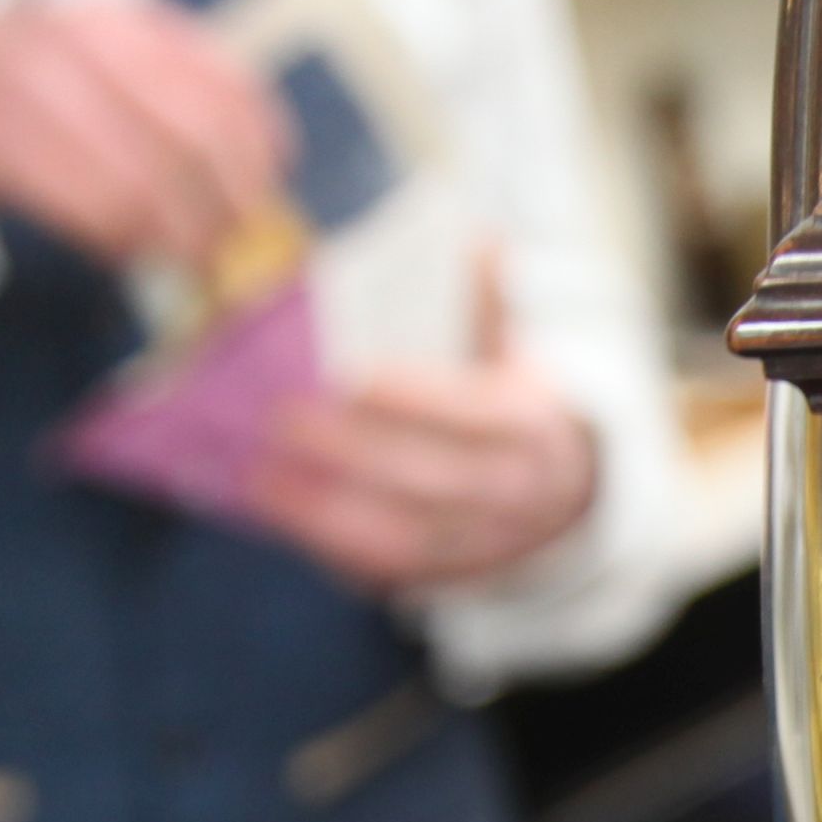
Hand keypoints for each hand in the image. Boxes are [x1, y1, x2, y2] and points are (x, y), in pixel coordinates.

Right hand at [0, 0, 289, 272]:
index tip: (270, 196)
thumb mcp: (107, 62)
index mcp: (128, 21)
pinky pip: (94, 209)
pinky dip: (125, 244)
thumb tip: (261, 183)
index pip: (230, 86)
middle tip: (237, 250)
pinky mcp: (2, 139)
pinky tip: (129, 254)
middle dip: (230, 208)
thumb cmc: (31, 86)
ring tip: (188, 263)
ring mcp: (41, 86)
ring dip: (180, 239)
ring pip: (149, 183)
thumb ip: (177, 100)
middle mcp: (90, 42)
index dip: (263, 153)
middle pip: (200, 140)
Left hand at [245, 255, 600, 593]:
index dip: (413, 397)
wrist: (562, 498)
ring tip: (259, 475)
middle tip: (280, 419)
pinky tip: (276, 513)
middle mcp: (512, 495)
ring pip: (403, 541)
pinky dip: (325, 548)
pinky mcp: (445, 579)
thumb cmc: (509, 410)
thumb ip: (486, 304)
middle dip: (351, 452)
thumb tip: (476, 241)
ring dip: (324, 513)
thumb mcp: (510, 354)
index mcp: (529, 427)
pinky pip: (383, 574)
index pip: (473, 413)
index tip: (349, 373)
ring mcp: (481, 546)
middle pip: (429, 481)